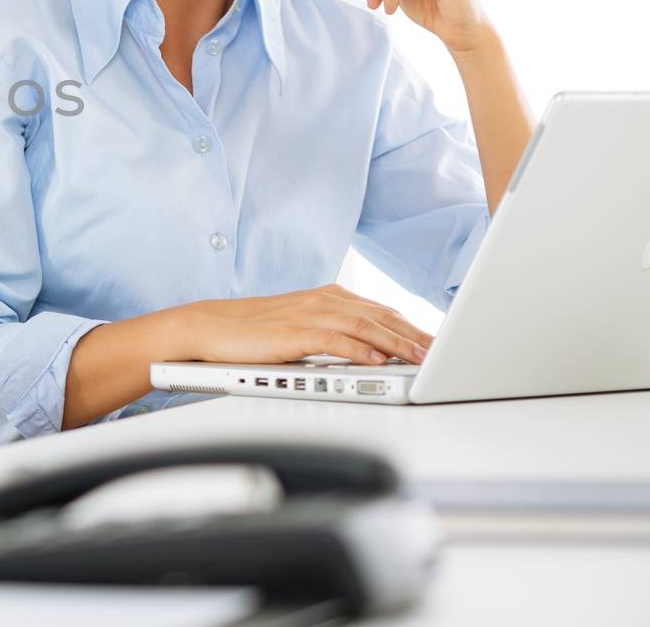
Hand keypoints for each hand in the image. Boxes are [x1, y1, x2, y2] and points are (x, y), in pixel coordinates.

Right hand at [179, 283, 433, 365]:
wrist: (210, 326)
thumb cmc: (253, 332)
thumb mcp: (301, 329)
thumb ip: (336, 334)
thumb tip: (372, 353)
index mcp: (327, 297)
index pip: (381, 311)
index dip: (413, 327)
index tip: (438, 343)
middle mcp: (323, 300)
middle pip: (381, 315)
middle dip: (416, 335)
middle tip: (444, 353)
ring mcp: (309, 313)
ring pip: (365, 325)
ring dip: (398, 343)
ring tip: (423, 359)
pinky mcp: (294, 331)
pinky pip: (336, 339)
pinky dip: (361, 349)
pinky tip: (379, 359)